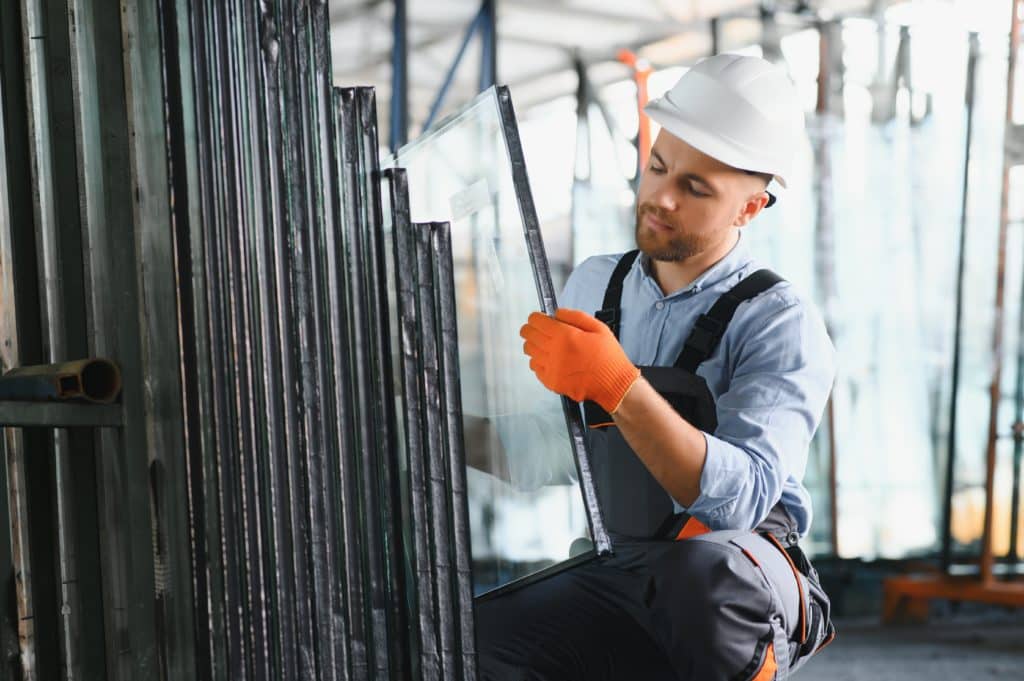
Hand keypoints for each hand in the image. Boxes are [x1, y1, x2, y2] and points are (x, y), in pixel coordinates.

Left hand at [519, 308, 639, 413]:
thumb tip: (557, 313)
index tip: (538, 318)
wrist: (615, 385)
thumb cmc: (609, 357)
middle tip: (538, 330)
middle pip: (528, 335)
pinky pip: (535, 368)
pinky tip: (551, 360)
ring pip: (529, 351)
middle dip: (531, 329)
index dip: (536, 317)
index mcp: (565, 336)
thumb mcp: (599, 328)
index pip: (536, 321)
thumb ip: (575, 316)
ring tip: (546, 345)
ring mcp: (551, 368)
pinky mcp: (551, 382)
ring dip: (534, 345)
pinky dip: (539, 362)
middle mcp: (554, 352)